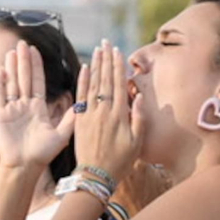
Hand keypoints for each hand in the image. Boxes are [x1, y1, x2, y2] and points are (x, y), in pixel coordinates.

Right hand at [0, 41, 81, 170]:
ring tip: (11, 51)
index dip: (36, 66)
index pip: (36, 82)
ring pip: (11, 84)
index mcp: (38, 109)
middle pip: (23, 78)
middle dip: (23, 61)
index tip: (35, 50)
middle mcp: (24, 107)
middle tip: (22, 43)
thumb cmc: (42, 155)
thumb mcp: (61, 135)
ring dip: (11, 67)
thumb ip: (71, 118)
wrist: (24, 167)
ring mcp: (10, 111)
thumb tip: (85, 102)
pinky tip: (1, 70)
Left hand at [73, 41, 142, 184]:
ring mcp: (90, 115)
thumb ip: (139, 118)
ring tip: (97, 50)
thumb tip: (139, 96)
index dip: (118, 66)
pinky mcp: (79, 121)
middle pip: (105, 80)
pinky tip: (84, 69)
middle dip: (106, 60)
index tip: (118, 51)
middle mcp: (104, 111)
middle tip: (106, 42)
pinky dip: (82, 81)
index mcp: (119, 115)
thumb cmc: (120, 162)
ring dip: (95, 65)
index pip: (118, 84)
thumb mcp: (136, 143)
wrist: (95, 176)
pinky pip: (80, 96)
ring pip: (93, 84)